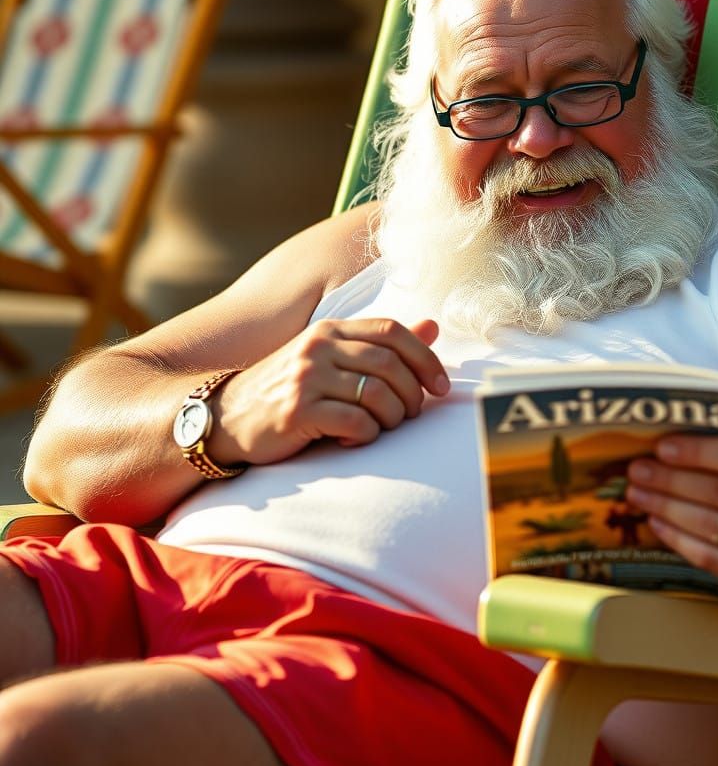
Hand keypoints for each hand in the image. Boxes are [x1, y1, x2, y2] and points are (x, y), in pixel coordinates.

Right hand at [209, 318, 448, 465]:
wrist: (227, 419)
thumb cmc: (288, 391)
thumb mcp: (331, 359)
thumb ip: (379, 345)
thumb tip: (432, 327)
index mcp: (330, 330)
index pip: (392, 332)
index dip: (426, 358)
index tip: (442, 386)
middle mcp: (318, 347)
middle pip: (391, 364)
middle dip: (413, 395)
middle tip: (412, 415)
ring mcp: (306, 377)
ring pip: (378, 395)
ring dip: (393, 418)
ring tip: (383, 427)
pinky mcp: (297, 410)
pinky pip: (355, 422)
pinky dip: (367, 435)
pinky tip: (356, 439)